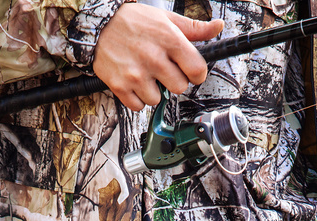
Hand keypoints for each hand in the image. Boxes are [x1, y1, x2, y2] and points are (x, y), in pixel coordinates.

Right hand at [93, 4, 223, 110]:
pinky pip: (139, 106)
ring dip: (154, 90)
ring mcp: (136, 74)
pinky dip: (138, 97)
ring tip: (146, 74)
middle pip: (180, 88)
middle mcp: (153, 58)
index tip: (190, 72)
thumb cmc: (133, 22)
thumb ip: (193, 28)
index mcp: (169, 40)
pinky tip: (134, 82)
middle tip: (164, 70)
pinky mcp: (121, 87)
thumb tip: (217, 27)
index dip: (196, 73)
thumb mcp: (165, 19)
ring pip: (158, 99)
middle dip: (174, 81)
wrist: (99, 25)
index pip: (197, 70)